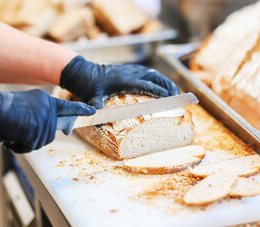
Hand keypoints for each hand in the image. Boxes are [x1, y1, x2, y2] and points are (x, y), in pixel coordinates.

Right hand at [0, 89, 95, 152]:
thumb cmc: (4, 108)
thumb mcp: (28, 105)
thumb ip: (43, 113)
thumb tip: (52, 128)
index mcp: (46, 101)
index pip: (68, 106)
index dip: (81, 110)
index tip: (93, 111)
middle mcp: (48, 110)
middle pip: (52, 130)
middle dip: (40, 134)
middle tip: (26, 129)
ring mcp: (44, 122)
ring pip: (42, 140)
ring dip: (27, 140)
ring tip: (14, 131)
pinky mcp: (37, 133)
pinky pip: (31, 147)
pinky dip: (19, 146)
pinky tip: (12, 137)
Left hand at [60, 56, 179, 108]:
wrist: (81, 71)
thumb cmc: (86, 86)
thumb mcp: (91, 98)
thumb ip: (96, 109)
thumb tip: (98, 124)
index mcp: (124, 80)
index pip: (147, 85)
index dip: (160, 91)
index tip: (172, 98)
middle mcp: (129, 73)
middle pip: (155, 77)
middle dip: (168, 85)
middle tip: (178, 96)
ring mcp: (129, 70)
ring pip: (152, 73)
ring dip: (164, 81)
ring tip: (174, 91)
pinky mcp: (128, 70)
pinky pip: (147, 72)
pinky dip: (157, 78)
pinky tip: (160, 85)